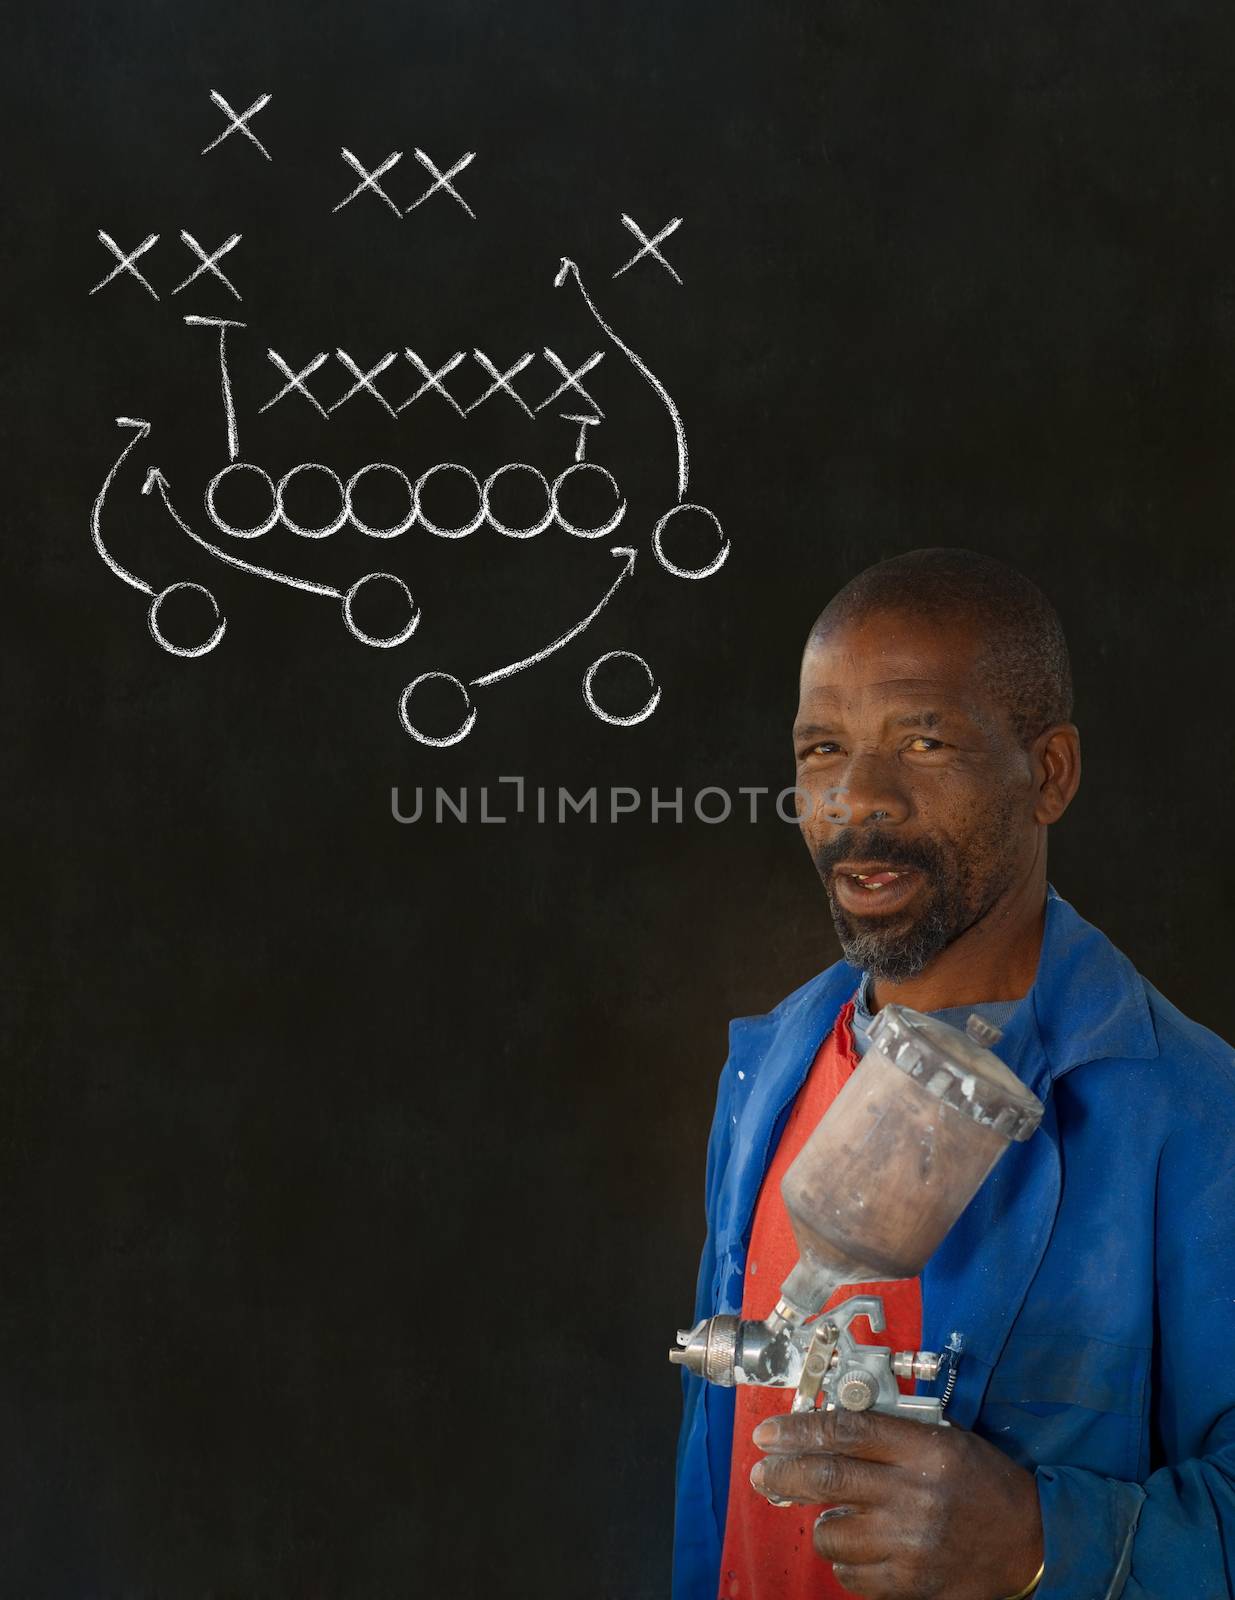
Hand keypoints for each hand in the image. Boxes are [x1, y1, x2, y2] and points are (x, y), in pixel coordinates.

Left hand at [749, 1407, 1042, 1599]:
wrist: (1030, 1539)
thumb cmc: (984, 1483)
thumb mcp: (944, 1439)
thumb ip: (890, 1433)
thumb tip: (827, 1428)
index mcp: (924, 1450)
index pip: (845, 1430)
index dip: (798, 1428)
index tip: (770, 1432)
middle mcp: (914, 1494)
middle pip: (827, 1477)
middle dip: (783, 1472)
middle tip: (763, 1471)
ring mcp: (910, 1543)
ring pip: (832, 1531)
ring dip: (819, 1522)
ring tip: (828, 1515)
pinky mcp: (910, 1582)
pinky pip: (851, 1574)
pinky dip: (842, 1560)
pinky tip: (854, 1546)